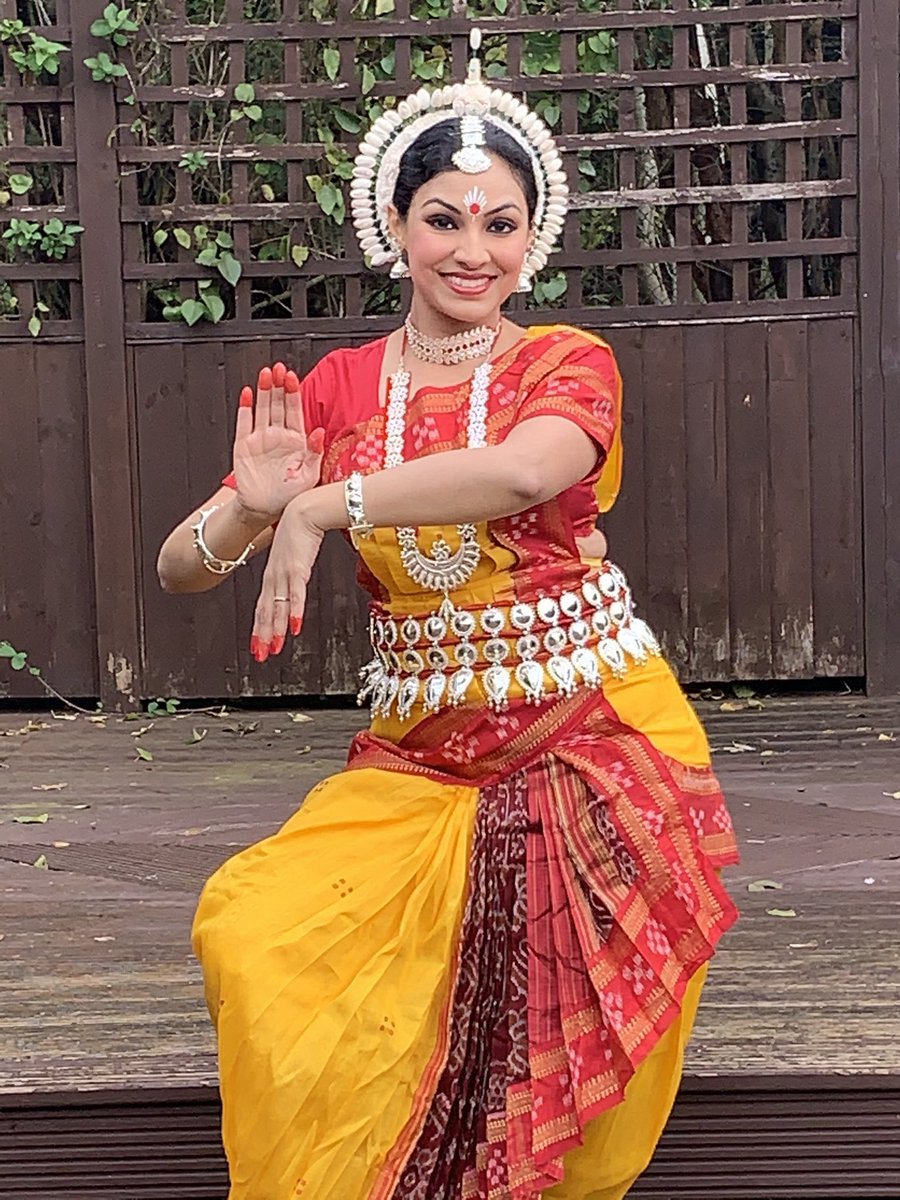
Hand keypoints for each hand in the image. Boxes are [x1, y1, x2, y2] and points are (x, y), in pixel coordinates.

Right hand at [233, 361, 324, 523]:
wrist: (264, 510)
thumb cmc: (289, 495)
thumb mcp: (309, 476)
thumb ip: (314, 453)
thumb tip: (319, 432)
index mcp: (296, 441)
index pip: (295, 411)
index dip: (293, 393)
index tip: (292, 377)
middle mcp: (278, 436)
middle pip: (278, 404)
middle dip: (279, 386)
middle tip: (279, 368)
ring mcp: (260, 439)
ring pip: (262, 409)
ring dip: (263, 391)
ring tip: (266, 374)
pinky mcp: (243, 445)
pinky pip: (243, 423)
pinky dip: (245, 408)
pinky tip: (248, 394)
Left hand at [250, 498, 324, 661]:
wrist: (304, 509)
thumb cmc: (300, 527)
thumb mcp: (292, 552)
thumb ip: (292, 566)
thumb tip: (295, 574)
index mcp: (273, 573)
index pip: (263, 605)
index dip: (260, 626)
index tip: (258, 643)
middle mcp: (275, 576)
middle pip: (266, 611)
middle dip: (263, 635)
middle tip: (260, 654)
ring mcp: (285, 573)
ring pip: (277, 607)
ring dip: (275, 630)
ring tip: (274, 648)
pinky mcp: (299, 569)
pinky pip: (295, 594)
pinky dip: (294, 611)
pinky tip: (294, 626)